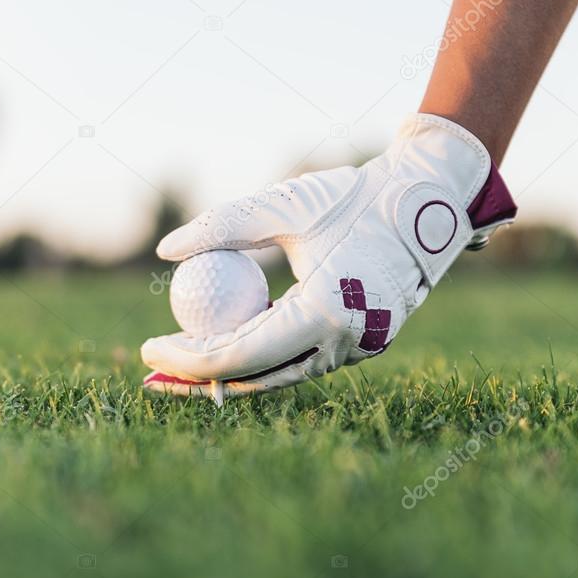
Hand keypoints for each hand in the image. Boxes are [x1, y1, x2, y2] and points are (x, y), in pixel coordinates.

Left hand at [141, 113, 516, 399]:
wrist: (430, 203)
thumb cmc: (355, 197)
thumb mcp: (282, 205)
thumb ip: (222, 226)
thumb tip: (166, 251)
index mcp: (326, 314)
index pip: (240, 354)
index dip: (188, 359)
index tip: (148, 349)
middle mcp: (343, 345)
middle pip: (254, 378)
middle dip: (197, 380)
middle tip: (151, 372)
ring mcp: (354, 350)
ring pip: (275, 375)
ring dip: (225, 372)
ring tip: (173, 368)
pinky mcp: (356, 344)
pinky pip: (295, 359)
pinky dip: (257, 356)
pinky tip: (219, 346)